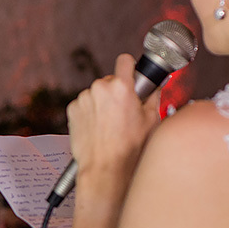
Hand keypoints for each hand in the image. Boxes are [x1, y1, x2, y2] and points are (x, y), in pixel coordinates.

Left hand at [66, 54, 160, 195]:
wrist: (105, 166)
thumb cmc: (128, 148)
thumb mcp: (151, 120)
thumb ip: (153, 98)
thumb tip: (155, 88)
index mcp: (121, 87)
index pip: (124, 60)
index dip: (129, 66)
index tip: (130, 73)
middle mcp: (100, 88)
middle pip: (110, 80)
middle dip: (116, 91)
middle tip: (123, 110)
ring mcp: (84, 98)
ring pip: (95, 93)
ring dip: (102, 102)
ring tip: (109, 123)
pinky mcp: (72, 109)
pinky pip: (83, 104)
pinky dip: (89, 111)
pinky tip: (97, 127)